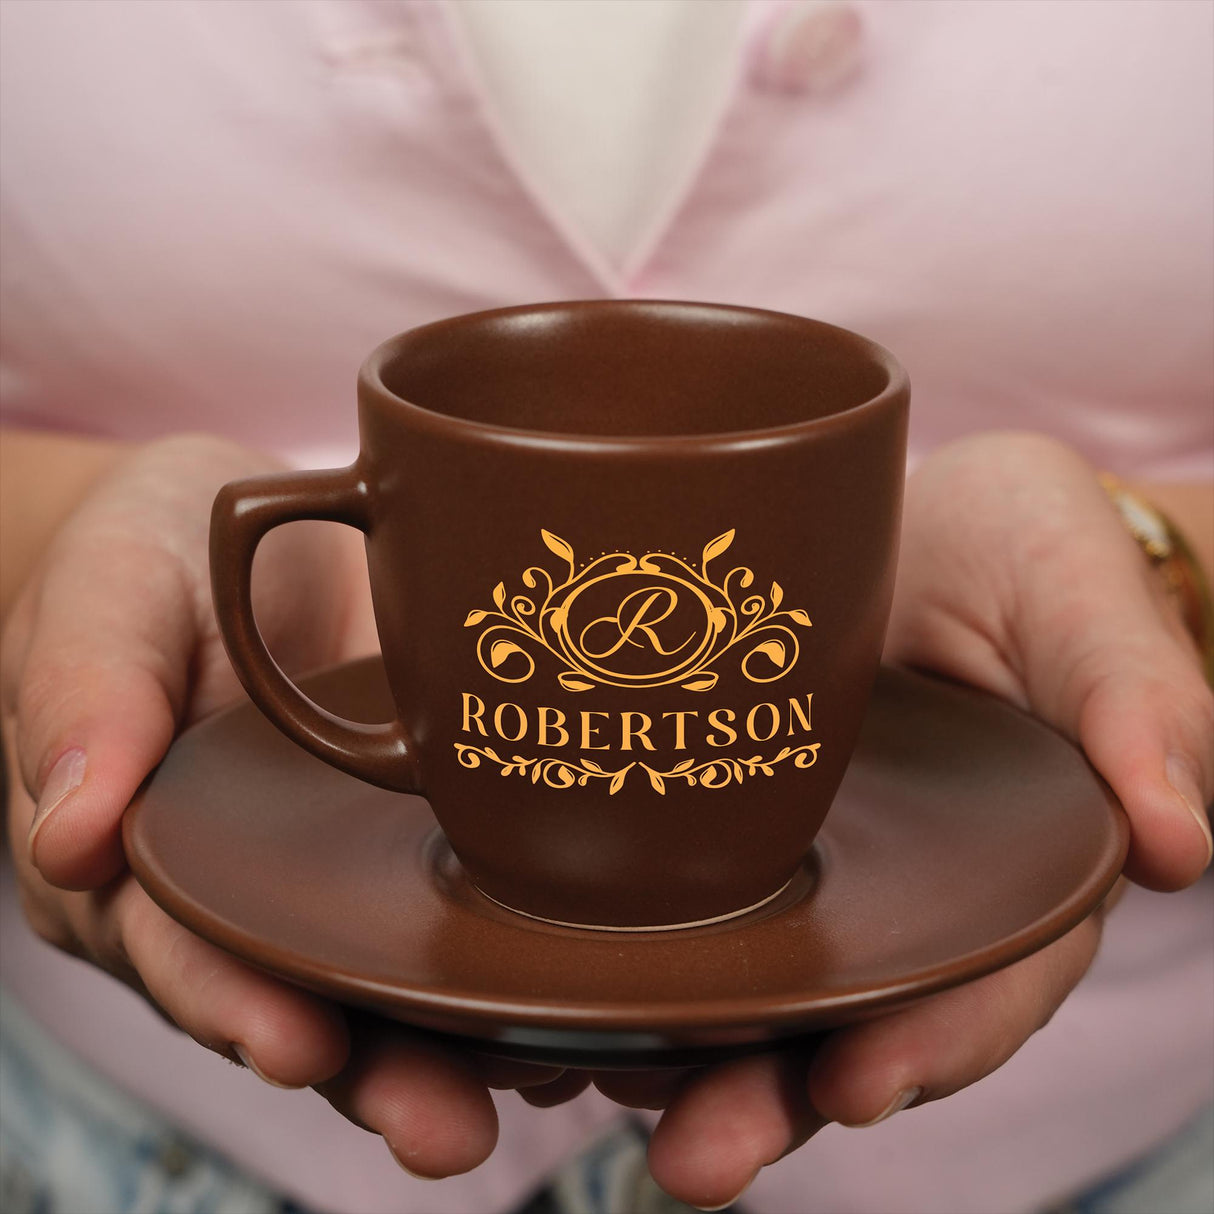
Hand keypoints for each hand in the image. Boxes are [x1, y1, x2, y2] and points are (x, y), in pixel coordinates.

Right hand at [1, 434, 564, 1178]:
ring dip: (464, 1045)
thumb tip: (70, 831)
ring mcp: (339, 879)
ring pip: (397, 985)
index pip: (185, 950)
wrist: (245, 532)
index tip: (296, 1043)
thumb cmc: (154, 561)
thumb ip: (85, 694)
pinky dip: (515, 967)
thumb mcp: (107, 597)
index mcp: (148, 860)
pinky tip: (584, 997)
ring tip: (541, 1080)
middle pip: (307, 1001)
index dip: (236, 1002)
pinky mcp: (418, 842)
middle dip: (375, 1071)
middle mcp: (248, 896)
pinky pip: (460, 917)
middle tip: (444, 1129)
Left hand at [591, 433, 1213, 1208]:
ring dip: (687, 1058)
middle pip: (848, 1019)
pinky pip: (686, 910)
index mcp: (1011, 870)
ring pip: (754, 989)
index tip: (860, 1084)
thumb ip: (1139, 704)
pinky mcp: (730, 828)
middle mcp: (905, 895)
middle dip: (776, 1094)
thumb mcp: (1083, 597)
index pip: (983, 982)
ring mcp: (810, 867)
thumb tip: (1179, 842)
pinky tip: (568, 1001)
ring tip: (601, 1097)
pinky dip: (637, 964)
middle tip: (697, 1161)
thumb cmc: (1029, 550)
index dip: (932, 1040)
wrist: (923, 518)